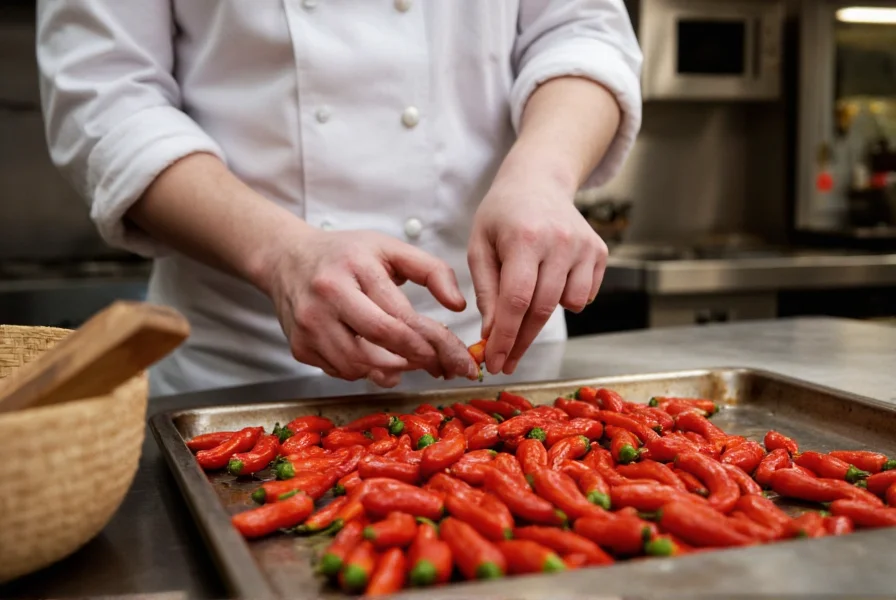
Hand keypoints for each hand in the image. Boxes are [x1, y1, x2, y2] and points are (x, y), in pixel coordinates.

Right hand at [265, 227, 478, 386]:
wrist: (287, 259)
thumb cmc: (345, 254)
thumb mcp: (390, 249)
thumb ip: (432, 270)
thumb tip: (458, 305)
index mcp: (355, 268)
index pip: (401, 317)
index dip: (434, 344)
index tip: (458, 360)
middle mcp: (328, 296)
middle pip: (380, 344)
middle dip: (417, 361)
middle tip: (441, 367)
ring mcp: (309, 325)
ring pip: (359, 365)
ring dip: (392, 370)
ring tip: (410, 361)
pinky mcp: (299, 347)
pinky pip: (340, 372)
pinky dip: (365, 371)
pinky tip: (377, 358)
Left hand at [469, 177, 607, 375]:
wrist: (538, 181)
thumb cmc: (502, 215)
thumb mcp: (479, 246)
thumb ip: (486, 290)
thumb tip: (492, 334)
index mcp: (524, 238)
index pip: (516, 299)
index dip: (506, 336)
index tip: (495, 361)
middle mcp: (560, 241)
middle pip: (542, 309)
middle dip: (522, 342)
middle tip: (505, 362)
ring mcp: (585, 247)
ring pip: (569, 305)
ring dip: (544, 315)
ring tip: (526, 300)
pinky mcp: (600, 252)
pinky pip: (585, 296)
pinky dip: (566, 299)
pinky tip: (550, 280)